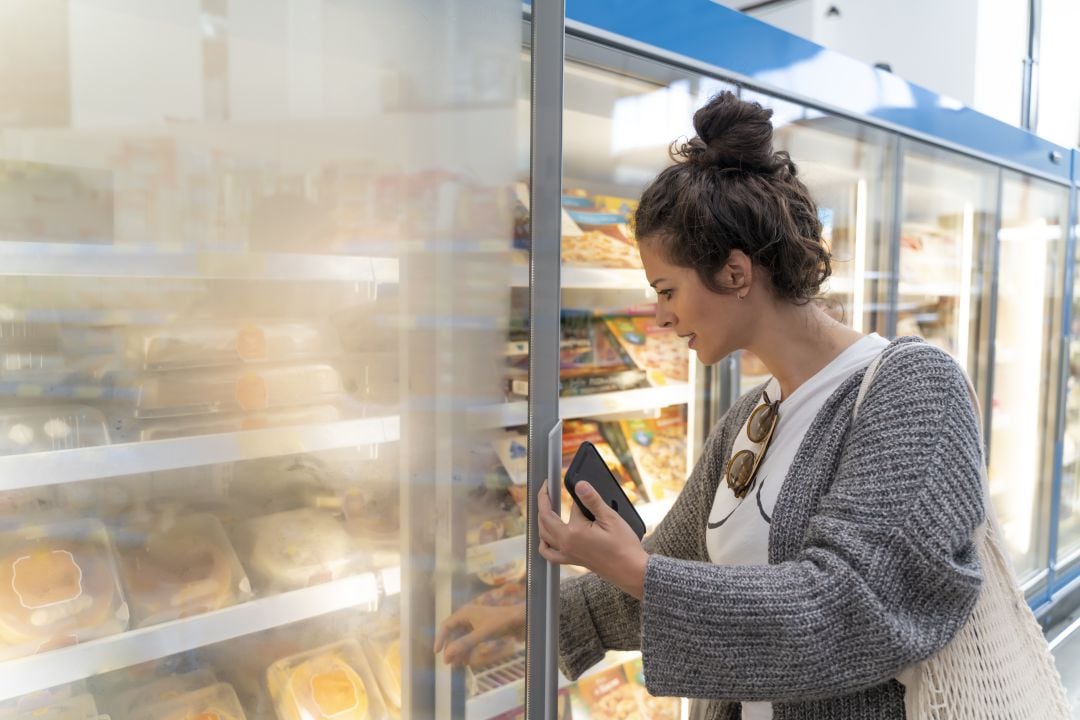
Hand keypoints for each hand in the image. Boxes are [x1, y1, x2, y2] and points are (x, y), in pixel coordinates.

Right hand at [433, 602, 524, 666]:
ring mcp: (473, 622)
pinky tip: (466, 661)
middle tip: (449, 663)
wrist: (518, 618)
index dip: (440, 639)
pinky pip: (469, 639)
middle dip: (451, 648)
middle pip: (453, 633)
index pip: (445, 626)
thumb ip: (464, 644)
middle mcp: (466, 616)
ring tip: (457, 665)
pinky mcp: (480, 628)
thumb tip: (447, 654)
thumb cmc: (499, 623)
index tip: (437, 653)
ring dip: (459, 651)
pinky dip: (467, 649)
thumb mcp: (481, 635)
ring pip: (461, 638)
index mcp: (464, 613)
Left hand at [537, 480, 648, 599]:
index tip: (574, 483)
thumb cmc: (623, 546)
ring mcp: (567, 554)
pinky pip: (549, 554)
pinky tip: (547, 537)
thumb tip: (580, 485)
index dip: (574, 494)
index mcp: (574, 532)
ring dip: (541, 520)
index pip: (568, 506)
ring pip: (543, 535)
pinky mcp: (572, 561)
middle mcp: (566, 544)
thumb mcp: (610, 518)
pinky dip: (544, 544)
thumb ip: (592, 500)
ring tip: (545, 508)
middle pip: (546, 519)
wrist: (630, 571)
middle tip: (546, 489)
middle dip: (544, 501)